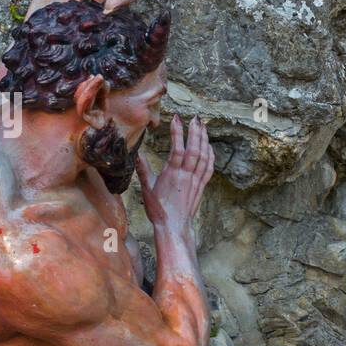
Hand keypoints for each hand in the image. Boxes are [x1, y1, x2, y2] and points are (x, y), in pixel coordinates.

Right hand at [137, 116, 214, 247]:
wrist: (174, 227)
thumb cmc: (158, 209)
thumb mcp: (147, 188)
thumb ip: (142, 168)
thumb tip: (135, 152)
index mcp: (172, 175)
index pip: (177, 149)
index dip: (177, 133)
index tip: (176, 118)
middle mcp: (186, 176)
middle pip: (194, 150)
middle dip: (196, 132)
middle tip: (196, 118)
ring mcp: (196, 181)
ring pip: (203, 157)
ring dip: (204, 140)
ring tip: (203, 126)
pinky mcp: (201, 186)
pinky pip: (209, 168)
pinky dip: (210, 155)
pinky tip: (209, 147)